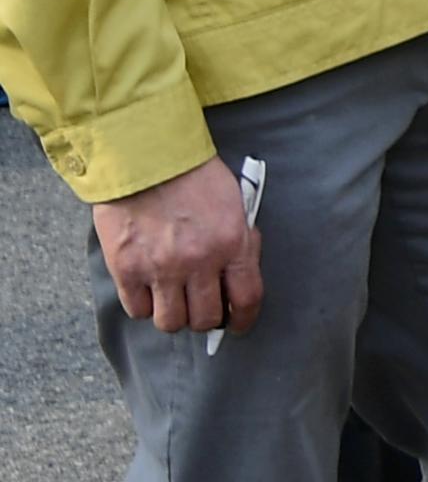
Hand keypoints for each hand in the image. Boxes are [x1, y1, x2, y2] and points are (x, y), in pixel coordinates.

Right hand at [95, 157, 261, 337]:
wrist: (146, 157)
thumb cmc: (195, 177)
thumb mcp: (234, 204)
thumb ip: (240, 241)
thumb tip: (240, 277)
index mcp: (232, 242)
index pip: (247, 298)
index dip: (244, 319)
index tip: (238, 324)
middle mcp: (198, 262)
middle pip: (205, 319)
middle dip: (206, 317)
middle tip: (201, 306)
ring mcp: (160, 268)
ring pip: (170, 322)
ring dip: (174, 315)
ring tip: (174, 299)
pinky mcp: (126, 269)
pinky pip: (137, 310)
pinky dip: (144, 305)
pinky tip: (148, 288)